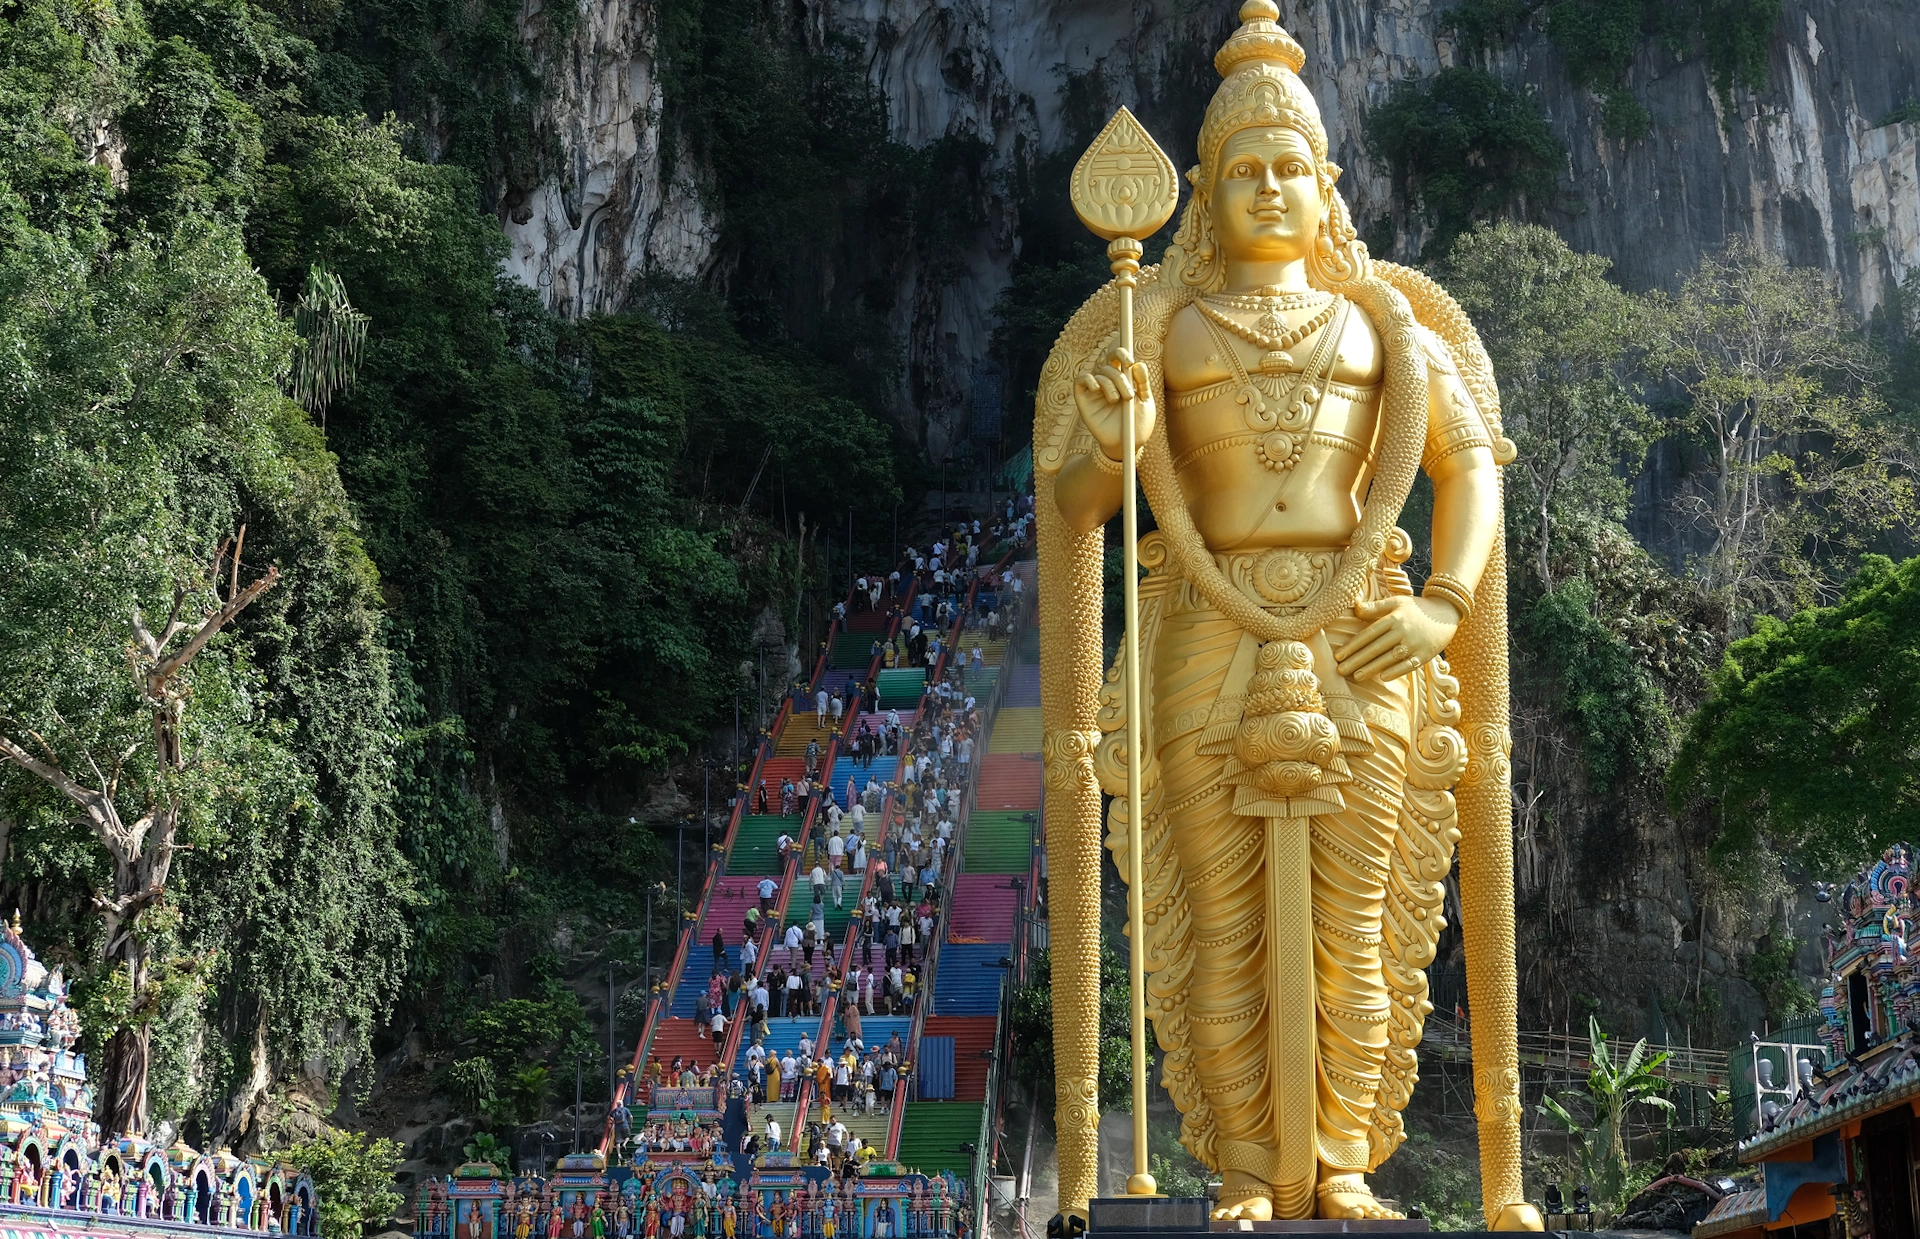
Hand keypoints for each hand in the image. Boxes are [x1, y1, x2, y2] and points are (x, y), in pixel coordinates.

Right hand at [1072, 347, 1156, 461]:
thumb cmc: (1137, 425)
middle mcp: (1108, 383)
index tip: (1130, 362)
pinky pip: (1080, 380)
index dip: (1121, 354)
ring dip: (1110, 385)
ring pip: (1099, 375)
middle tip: (1128, 395)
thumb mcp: (1145, 402)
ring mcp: (1095, 391)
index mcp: (1123, 380)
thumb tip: (1138, 364)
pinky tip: (1097, 389)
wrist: (1127, 445)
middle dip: (1120, 377)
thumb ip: (1143, 383)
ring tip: (1117, 401)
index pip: (1118, 358)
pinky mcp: (1084, 400)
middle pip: (1109, 366)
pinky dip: (1089, 380)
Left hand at [1333, 595, 1460, 682]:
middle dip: (1357, 660)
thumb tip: (1354, 606)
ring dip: (1372, 667)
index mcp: (1393, 618)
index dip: (1352, 645)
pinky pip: (1409, 664)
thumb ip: (1374, 607)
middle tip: (1340, 670)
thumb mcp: (1396, 602)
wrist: (1446, 612)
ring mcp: (1414, 643)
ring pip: (1390, 657)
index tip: (1337, 656)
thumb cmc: (1416, 608)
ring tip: (1356, 676)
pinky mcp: (1426, 654)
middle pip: (1376, 647)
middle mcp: (1402, 630)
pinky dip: (1397, 671)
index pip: (1369, 634)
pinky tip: (1383, 677)